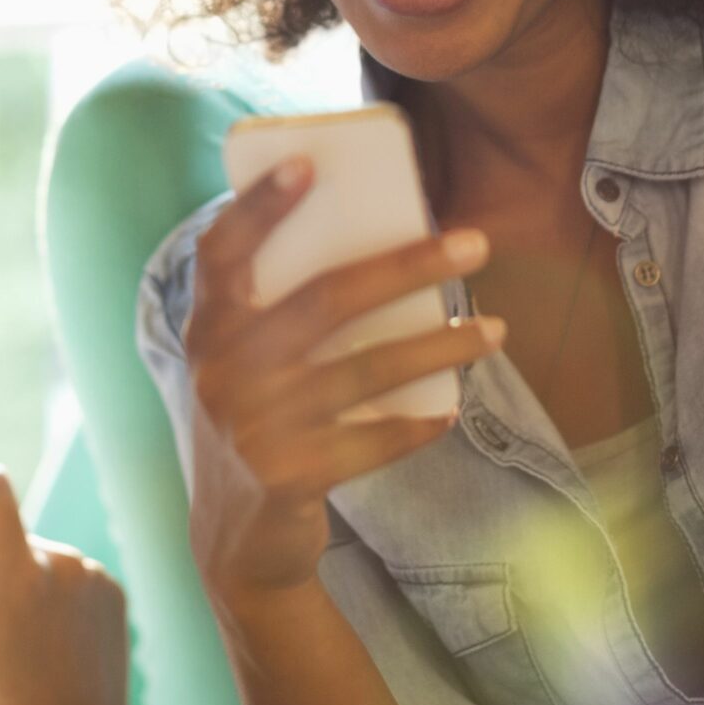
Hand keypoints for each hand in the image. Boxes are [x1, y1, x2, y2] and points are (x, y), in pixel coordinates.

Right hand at [0, 470, 136, 704]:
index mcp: (21, 572)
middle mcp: (64, 562)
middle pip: (18, 538)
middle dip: (1, 567)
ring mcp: (95, 575)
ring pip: (46, 561)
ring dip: (33, 585)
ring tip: (31, 646)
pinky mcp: (116, 592)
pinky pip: (76, 579)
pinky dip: (62, 599)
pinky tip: (58, 645)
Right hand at [180, 157, 504, 606]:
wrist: (235, 541)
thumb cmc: (259, 422)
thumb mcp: (246, 365)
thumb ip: (280, 314)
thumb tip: (382, 245)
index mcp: (209, 328)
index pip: (223, 251)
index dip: (260, 205)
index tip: (310, 163)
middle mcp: (222, 370)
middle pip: (326, 298)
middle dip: (409, 265)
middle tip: (477, 243)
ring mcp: (253, 425)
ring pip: (365, 369)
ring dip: (440, 347)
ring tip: (495, 330)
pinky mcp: (286, 476)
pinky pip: (370, 441)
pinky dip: (415, 425)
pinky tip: (450, 411)